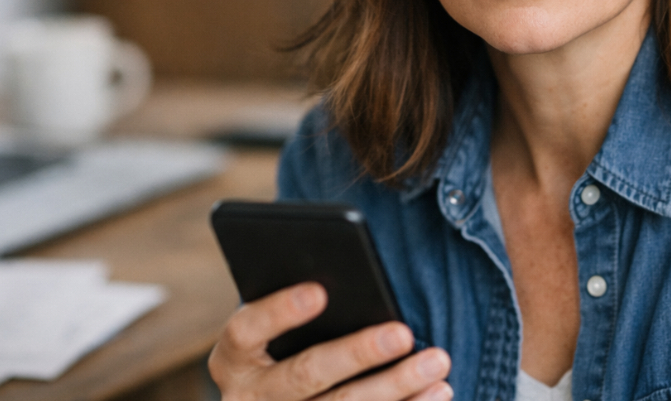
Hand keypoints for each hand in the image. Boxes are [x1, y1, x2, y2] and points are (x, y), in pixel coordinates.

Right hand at [209, 282, 452, 400]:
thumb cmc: (288, 343)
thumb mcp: (280, 326)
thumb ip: (304, 304)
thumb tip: (346, 282)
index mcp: (233, 357)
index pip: (247, 328)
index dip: (279, 311)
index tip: (319, 291)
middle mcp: (248, 399)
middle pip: (305, 374)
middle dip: (357, 353)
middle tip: (403, 333)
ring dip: (395, 387)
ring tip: (437, 363)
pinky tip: (437, 393)